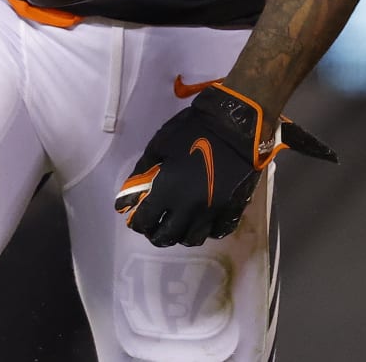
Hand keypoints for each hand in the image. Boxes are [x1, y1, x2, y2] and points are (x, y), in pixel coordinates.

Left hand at [114, 83, 337, 247]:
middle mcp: (188, 208)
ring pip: (192, 239)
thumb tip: (131, 192)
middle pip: (167, 237)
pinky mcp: (232, 209)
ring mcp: (212, 212)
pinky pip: (217, 231)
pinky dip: (207, 229)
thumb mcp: (160, 144)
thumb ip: (143, 171)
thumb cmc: (193, 130)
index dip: (137, 223)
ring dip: (181, 234)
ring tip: (178, 223)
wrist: (234, 125)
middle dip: (156, 234)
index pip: (145, 221)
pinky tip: (202, 219)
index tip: (136, 219)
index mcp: (168, 192)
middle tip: (155, 226)